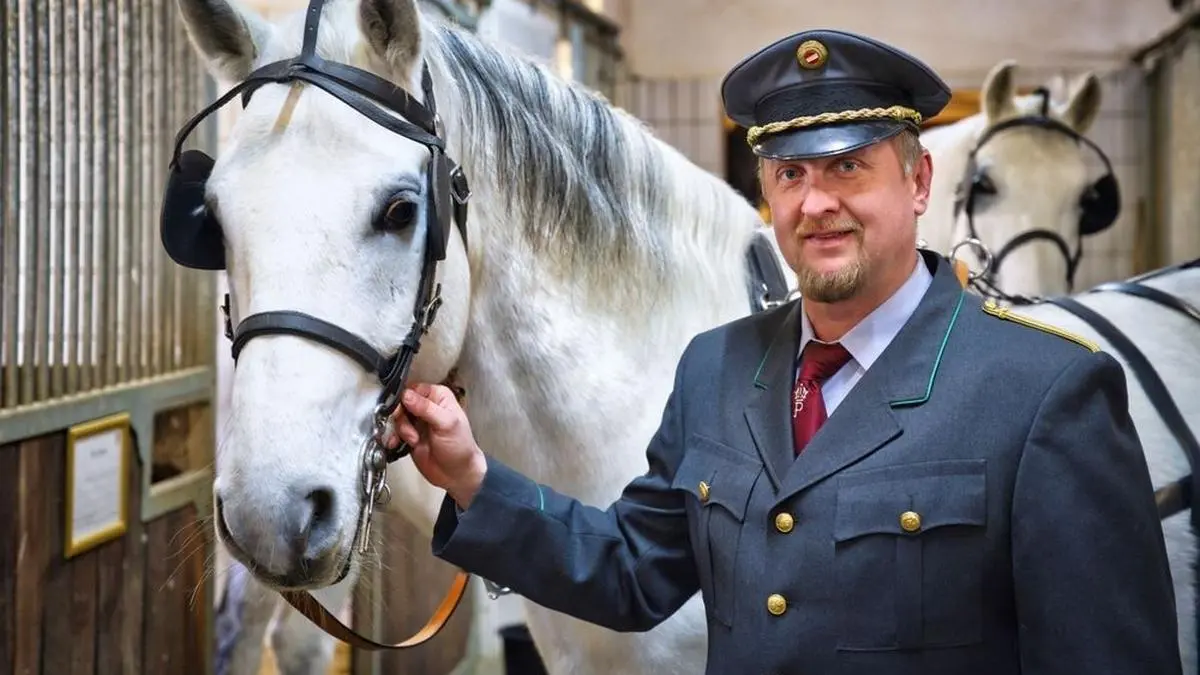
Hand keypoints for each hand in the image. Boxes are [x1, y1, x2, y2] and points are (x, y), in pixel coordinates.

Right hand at [381, 383, 486, 508]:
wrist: (456, 474)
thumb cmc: (460, 447)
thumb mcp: (446, 424)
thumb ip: (426, 408)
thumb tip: (406, 395)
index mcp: (438, 396)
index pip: (413, 389)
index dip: (405, 399)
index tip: (403, 410)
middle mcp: (426, 406)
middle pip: (401, 403)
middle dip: (401, 418)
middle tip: (410, 431)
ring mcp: (417, 422)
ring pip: (397, 418)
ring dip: (401, 430)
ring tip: (413, 440)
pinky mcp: (409, 436)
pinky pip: (394, 432)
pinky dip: (393, 438)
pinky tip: (397, 444)